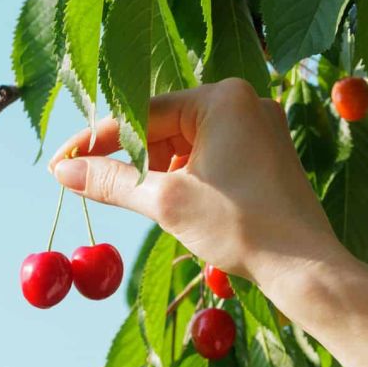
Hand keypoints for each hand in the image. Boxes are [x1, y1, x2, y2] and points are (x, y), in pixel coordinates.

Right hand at [48, 78, 349, 290]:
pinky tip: (174, 203)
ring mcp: (258, 127)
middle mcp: (244, 102)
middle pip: (163, 126)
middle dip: (130, 158)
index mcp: (223, 98)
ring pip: (185, 144)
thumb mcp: (166, 202)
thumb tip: (64, 172)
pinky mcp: (265, 154)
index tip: (61, 161)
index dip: (97, 141)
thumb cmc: (240, 227)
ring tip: (142, 203)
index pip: (142, 113)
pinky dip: (184, 177)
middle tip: (93, 185)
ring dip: (157, 171)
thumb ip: (111, 181)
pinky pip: (208, 156)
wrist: (306, 268)